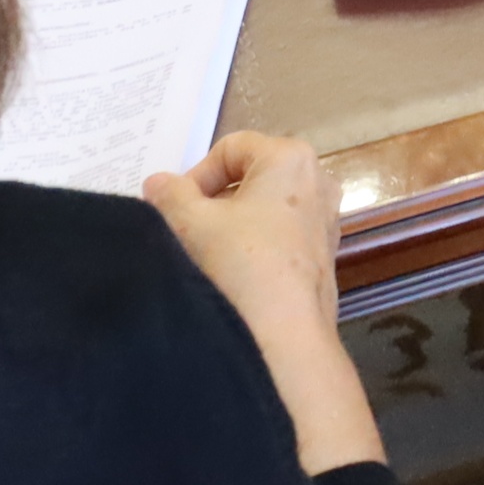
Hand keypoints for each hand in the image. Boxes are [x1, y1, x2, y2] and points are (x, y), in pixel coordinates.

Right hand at [145, 131, 386, 473]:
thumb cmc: (239, 264)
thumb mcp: (191, 222)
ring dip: (230, 225)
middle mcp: (319, 182)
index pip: (232, 147)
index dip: (196, 173)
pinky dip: (252, 247)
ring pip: (264, 210)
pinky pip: (279, 238)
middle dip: (212, 200)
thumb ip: (170, 194)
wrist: (283, 337)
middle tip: (183, 229)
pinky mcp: (322, 259)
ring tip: (203, 254)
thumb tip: (158, 182)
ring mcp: (325, 222)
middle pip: (250, 177)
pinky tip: (230, 275)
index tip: (175, 208)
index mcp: (292, 158)